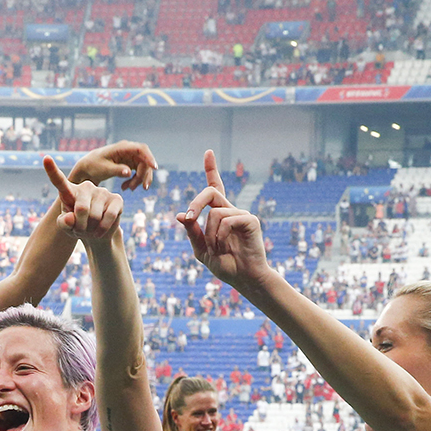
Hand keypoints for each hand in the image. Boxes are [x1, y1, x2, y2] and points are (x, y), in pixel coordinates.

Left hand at [44, 156, 122, 240]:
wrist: (97, 233)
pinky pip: (109, 216)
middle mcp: (86, 187)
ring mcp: (102, 191)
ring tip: (90, 230)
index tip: (46, 158)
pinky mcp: (116, 199)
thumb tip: (71, 218)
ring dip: (91, 230)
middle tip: (80, 230)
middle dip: (80, 227)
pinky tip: (100, 231)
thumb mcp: (66, 227)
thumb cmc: (78, 226)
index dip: (52, 170)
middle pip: (81, 209)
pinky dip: (103, 229)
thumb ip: (63, 223)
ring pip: (95, 216)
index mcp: (70, 191)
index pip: (59, 180)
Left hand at [69, 140, 157, 190]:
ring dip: (138, 181)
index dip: (149, 157)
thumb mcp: (104, 169)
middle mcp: (128, 150)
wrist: (88, 168)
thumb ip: (117, 170)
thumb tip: (129, 172)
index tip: (154, 168)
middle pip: (144, 161)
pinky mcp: (129, 164)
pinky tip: (125, 188)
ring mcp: (130, 157)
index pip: (141, 149)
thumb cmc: (94, 166)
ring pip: (143, 168)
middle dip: (143, 176)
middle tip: (136, 188)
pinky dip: (134, 181)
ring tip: (127, 189)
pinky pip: (138, 173)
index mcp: (122, 148)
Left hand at [178, 149, 269, 291]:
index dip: (211, 169)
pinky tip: (225, 247)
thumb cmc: (225, 265)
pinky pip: (227, 220)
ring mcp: (241, 214)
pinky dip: (220, 236)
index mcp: (219, 215)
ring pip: (215, 213)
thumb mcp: (201, 250)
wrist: (244, 278)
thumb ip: (192, 233)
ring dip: (210, 234)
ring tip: (216, 249)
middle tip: (189, 217)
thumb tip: (181, 215)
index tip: (208, 153)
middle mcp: (231, 210)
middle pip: (210, 192)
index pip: (215, 188)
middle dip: (196, 203)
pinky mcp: (250, 220)